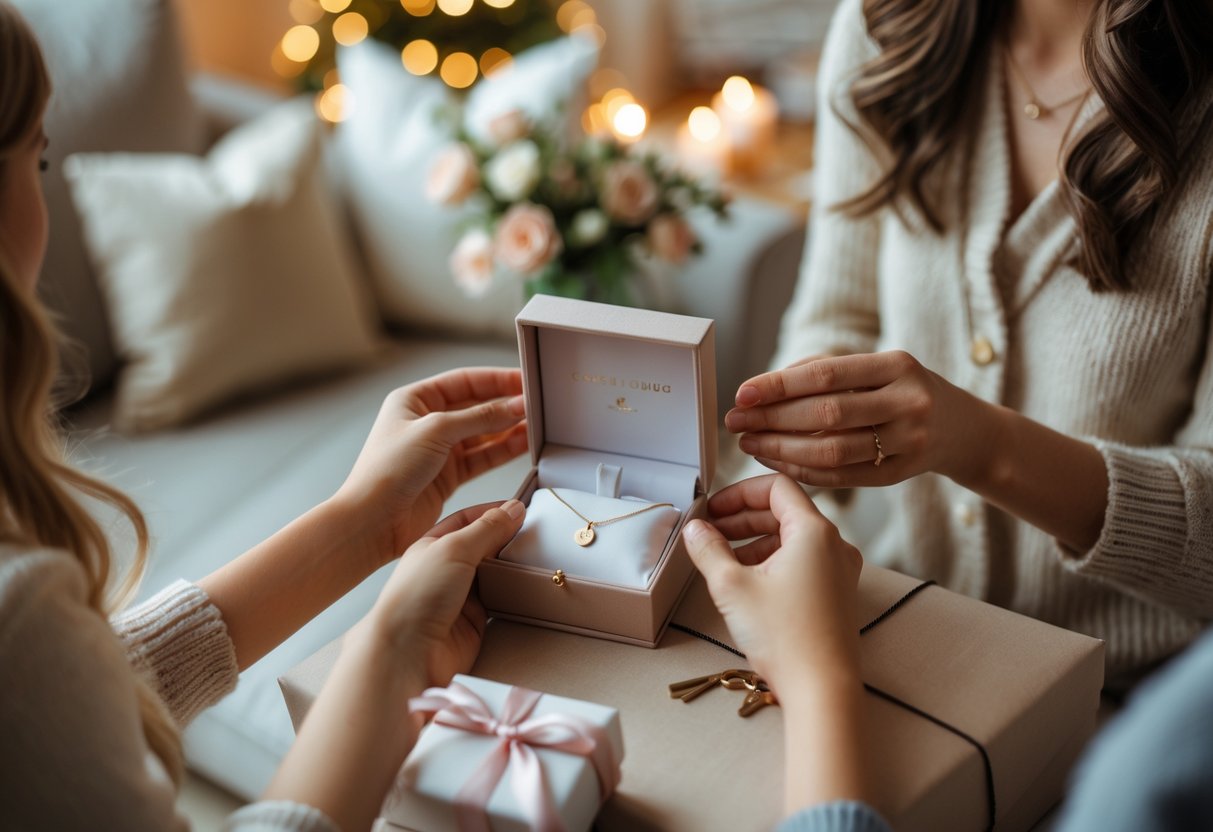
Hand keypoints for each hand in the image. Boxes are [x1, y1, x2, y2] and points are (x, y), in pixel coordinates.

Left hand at [336, 367, 527, 568]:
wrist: (372, 520)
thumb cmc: (387, 470)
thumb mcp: (436, 431)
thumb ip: (480, 417)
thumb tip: (515, 406)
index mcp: (414, 400)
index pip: (464, 381)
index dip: (496, 380)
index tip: (524, 380)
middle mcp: (427, 422)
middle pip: (475, 407)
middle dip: (505, 405)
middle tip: (535, 405)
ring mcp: (438, 450)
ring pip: (482, 434)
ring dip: (508, 429)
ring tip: (536, 426)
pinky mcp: (448, 476)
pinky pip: (482, 458)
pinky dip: (503, 451)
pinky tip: (523, 446)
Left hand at [361, 500, 525, 690]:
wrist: (409, 652)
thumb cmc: (416, 598)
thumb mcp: (454, 549)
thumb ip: (487, 529)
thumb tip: (512, 510)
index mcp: (433, 545)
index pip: (468, 520)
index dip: (493, 512)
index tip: (520, 509)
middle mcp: (446, 570)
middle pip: (484, 547)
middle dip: (507, 540)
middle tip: (535, 533)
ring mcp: (460, 597)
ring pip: (494, 575)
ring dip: (512, 568)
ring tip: (538, 558)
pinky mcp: (475, 622)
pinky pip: (500, 602)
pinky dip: (514, 595)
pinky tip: (528, 588)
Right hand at [682, 474, 861, 695]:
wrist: (822, 690)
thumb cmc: (786, 638)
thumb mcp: (732, 587)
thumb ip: (708, 550)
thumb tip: (695, 529)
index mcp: (814, 532)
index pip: (776, 488)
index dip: (739, 493)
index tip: (713, 509)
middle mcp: (834, 545)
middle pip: (784, 512)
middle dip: (743, 518)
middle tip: (710, 532)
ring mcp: (840, 571)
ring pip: (793, 539)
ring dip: (755, 541)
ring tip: (723, 559)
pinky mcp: (837, 595)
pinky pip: (803, 563)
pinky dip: (773, 562)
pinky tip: (748, 581)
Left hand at [726, 351, 993, 488]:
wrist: (964, 430)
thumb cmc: (906, 391)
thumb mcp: (881, 368)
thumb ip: (828, 369)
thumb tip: (766, 384)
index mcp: (897, 365)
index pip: (827, 373)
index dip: (779, 385)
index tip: (742, 393)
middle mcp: (907, 402)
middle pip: (826, 414)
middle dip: (772, 419)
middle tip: (736, 423)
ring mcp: (907, 441)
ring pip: (832, 450)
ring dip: (782, 449)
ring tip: (750, 444)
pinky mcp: (900, 473)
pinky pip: (842, 476)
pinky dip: (803, 470)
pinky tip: (777, 462)